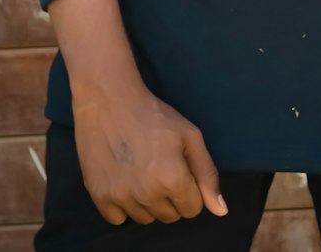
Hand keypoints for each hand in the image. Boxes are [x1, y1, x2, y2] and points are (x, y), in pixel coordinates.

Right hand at [72, 78, 227, 224]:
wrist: (110, 100)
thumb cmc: (154, 115)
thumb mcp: (190, 136)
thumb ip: (207, 174)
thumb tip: (220, 211)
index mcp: (173, 178)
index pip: (192, 208)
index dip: (189, 187)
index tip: (178, 167)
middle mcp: (147, 193)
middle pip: (170, 216)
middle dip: (170, 196)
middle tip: (159, 166)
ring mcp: (121, 197)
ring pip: (146, 219)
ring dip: (147, 202)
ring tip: (141, 171)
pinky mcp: (99, 197)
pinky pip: (119, 219)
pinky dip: (123, 205)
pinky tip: (124, 179)